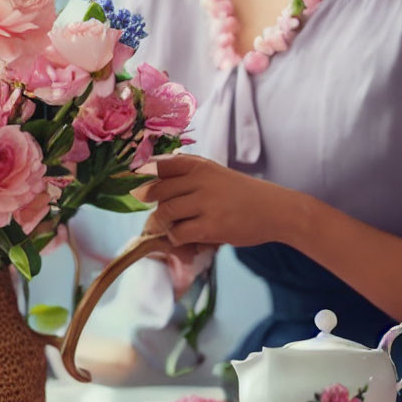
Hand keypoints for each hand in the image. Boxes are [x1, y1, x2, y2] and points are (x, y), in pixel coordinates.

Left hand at [134, 153, 285, 248]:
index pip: (158, 165)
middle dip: (149, 204)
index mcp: (198, 164)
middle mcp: (200, 179)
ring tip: (168, 227)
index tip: (127, 183)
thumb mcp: (213, 174)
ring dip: (161, 223)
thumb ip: (186, 175)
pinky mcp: (211, 226)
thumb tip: (147, 184)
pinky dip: (175, 237)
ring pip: (164, 212)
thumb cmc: (240, 193)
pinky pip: (178, 232)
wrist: (274, 209)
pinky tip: (183, 237)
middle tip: (153, 213)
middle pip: (156, 190)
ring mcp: (205, 202)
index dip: (138, 174)